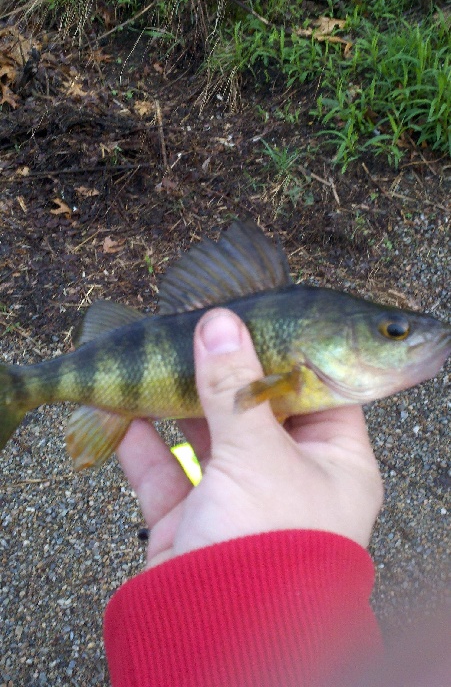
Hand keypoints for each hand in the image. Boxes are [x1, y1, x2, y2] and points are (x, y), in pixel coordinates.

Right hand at [117, 308, 383, 567]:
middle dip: (224, 374)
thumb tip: (219, 323)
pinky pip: (166, 473)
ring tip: (159, 360)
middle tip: (199, 332)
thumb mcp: (256, 453)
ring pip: (208, 438)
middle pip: (257, 411)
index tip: (257, 319)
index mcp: (335, 464)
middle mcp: (292, 481)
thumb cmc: (265, 545)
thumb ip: (234, 385)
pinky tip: (123, 412)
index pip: (321, 391)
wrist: (215, 639)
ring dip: (179, 404)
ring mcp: (240, 503)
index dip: (291, 353)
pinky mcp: (193, 524)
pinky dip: (143, 444)